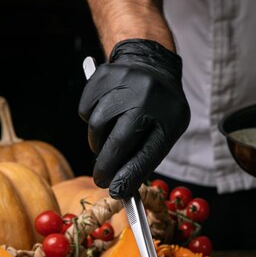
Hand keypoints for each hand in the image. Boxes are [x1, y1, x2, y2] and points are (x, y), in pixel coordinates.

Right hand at [79, 39, 189, 198]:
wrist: (151, 65)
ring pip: (97, 126)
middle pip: (119, 141)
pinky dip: (90, 120)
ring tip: (108, 139)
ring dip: (98, 142)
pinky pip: (86, 110)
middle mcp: (148, 96)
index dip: (130, 175)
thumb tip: (120, 186)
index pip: (148, 153)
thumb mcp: (164, 132)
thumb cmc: (158, 110)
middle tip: (102, 179)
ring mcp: (125, 82)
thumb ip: (144, 158)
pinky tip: (105, 114)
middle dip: (107, 166)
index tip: (115, 191)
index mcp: (169, 116)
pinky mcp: (103, 75)